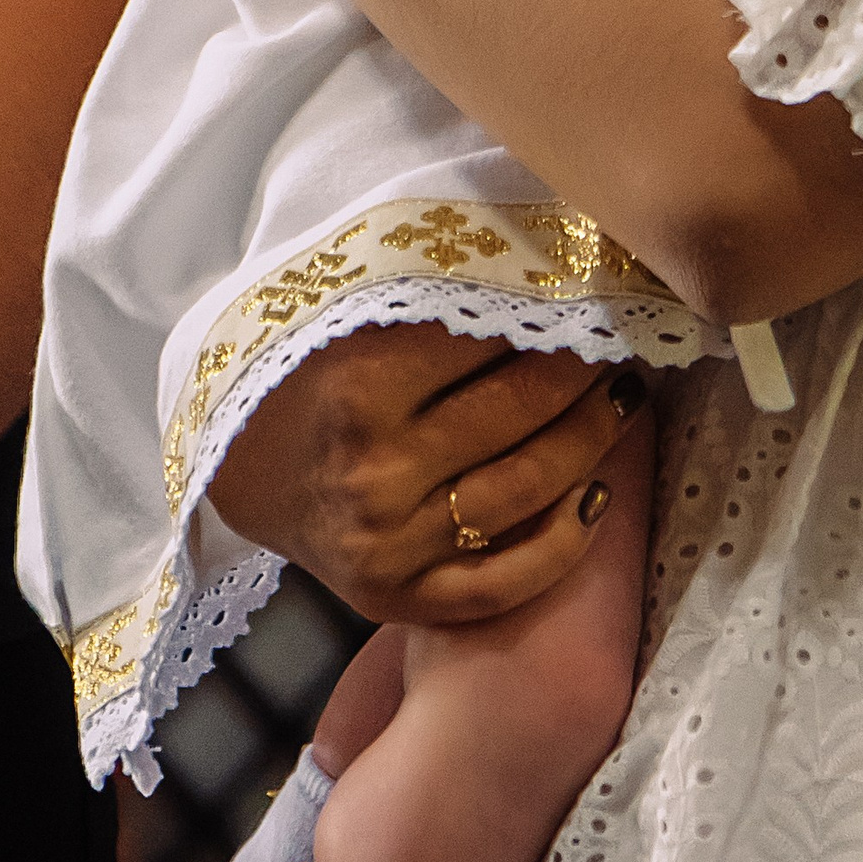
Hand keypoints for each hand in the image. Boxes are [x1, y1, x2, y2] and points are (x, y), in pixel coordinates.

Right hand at [209, 321, 639, 625]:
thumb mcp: (357, 312)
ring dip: (592, 439)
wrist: (241, 463)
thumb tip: (552, 262)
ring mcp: (385, 545)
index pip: (491, 338)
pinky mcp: (393, 598)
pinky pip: (502, 584)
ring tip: (621, 398)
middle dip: (583, 369)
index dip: (555, 309)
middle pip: (520, 411)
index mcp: (359, 385)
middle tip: (615, 341)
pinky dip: (565, 544)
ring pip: (526, 490)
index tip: (590, 292)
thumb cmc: (313, 372)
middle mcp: (373, 472)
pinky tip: (598, 496)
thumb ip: (442, 290)